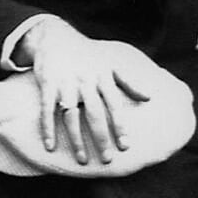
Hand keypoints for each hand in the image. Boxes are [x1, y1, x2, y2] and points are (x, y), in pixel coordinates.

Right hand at [19, 18, 159, 164]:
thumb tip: (150, 97)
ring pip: (71, 115)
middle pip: (94, 114)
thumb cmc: (88, 55)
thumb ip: (129, 82)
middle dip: (101, 137)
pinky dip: (47, 128)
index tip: (125, 145)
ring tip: (82, 160)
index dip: (120, 125)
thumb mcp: (111, 64)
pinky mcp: (48, 85)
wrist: (57, 38)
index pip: (114, 105)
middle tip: (107, 159)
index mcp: (103, 77)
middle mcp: (86, 81)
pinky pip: (47, 110)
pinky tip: (50, 147)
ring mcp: (66, 83)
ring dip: (76, 139)